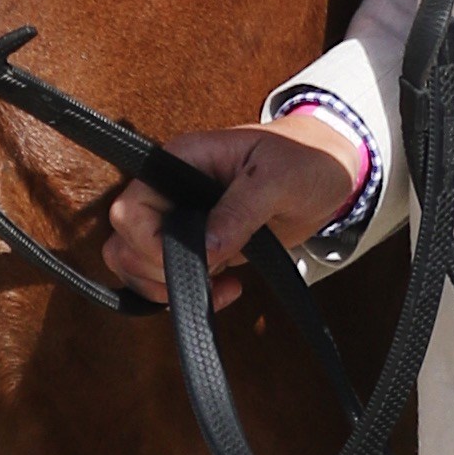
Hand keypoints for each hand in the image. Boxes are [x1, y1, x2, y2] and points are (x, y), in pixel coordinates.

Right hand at [103, 115, 365, 310]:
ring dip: (169, 288)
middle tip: (211, 271)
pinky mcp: (196, 245)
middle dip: (159, 272)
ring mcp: (180, 220)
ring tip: (219, 284)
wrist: (330, 174)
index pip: (129, 209)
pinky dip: (186, 294)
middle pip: (123, 244)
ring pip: (134, 265)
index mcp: (180, 161)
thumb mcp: (279, 178)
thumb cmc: (305, 160)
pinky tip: (227, 289)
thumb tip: (207, 248)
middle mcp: (170, 191)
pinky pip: (165, 278)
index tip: (199, 257)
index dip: (150, 243)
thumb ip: (241, 209)